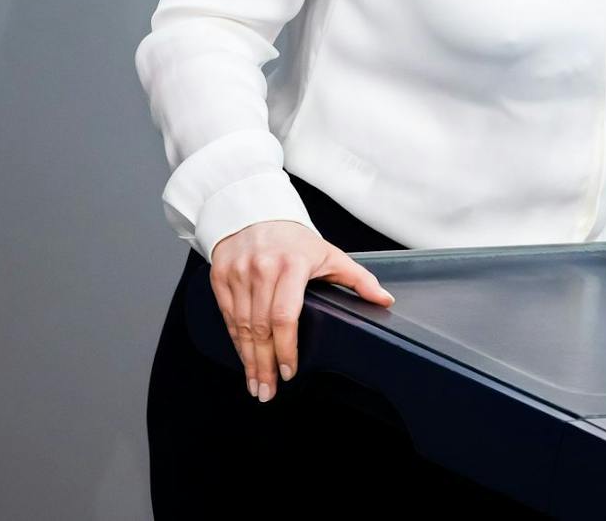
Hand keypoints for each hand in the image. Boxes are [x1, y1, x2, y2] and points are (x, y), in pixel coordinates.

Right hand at [208, 220, 394, 401]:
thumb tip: (385, 301)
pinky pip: (228, 317)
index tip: (290, 372)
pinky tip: (244, 359)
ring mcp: (238, 273)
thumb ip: (358, 279)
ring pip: (242, 326)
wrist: (254, 212)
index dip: (286, 348)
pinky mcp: (220, 276)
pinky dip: (236, 342)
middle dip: (264, 364)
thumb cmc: (295, 239)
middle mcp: (261, 269)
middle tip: (268, 392)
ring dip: (248, 360)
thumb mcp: (329, 254)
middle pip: (262, 328)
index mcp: (292, 264)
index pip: (285, 316)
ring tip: (257, 385)